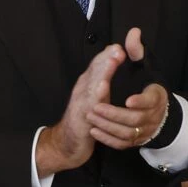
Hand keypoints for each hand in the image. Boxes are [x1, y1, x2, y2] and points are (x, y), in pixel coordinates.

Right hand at [36, 43, 125, 175]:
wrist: (67, 143)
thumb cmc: (85, 119)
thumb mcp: (95, 98)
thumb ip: (103, 80)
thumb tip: (111, 62)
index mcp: (87, 84)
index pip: (97, 65)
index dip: (107, 54)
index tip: (120, 44)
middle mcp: (82, 90)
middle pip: (94, 71)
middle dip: (106, 59)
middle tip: (118, 48)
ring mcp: (81, 103)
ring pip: (93, 84)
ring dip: (102, 72)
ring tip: (112, 61)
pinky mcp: (82, 118)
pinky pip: (90, 105)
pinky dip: (96, 95)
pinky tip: (103, 88)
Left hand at [86, 28, 167, 148]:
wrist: (156, 113)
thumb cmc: (147, 85)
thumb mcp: (144, 67)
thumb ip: (137, 51)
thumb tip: (133, 32)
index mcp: (156, 97)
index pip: (151, 101)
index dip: (141, 102)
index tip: (127, 100)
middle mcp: (153, 116)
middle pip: (135, 120)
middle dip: (114, 114)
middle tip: (95, 107)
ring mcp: (144, 130)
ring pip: (127, 133)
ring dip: (108, 126)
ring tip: (91, 116)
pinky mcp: (135, 141)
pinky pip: (122, 144)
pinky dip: (108, 139)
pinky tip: (94, 130)